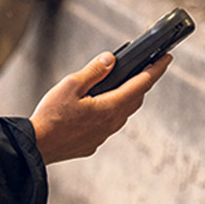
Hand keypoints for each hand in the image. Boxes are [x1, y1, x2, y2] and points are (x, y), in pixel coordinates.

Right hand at [29, 51, 170, 163]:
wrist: (36, 146)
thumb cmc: (51, 116)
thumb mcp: (71, 85)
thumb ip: (94, 71)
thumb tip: (111, 59)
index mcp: (110, 107)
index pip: (141, 84)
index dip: (156, 69)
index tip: (167, 59)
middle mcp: (111, 123)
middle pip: (135, 99)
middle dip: (142, 82)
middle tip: (146, 68)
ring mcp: (103, 134)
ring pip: (123, 112)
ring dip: (127, 97)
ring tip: (123, 83)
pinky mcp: (93, 142)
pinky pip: (109, 123)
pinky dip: (112, 110)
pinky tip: (99, 105)